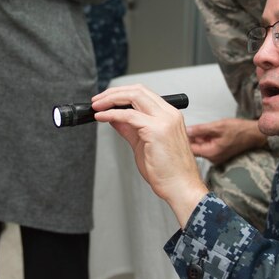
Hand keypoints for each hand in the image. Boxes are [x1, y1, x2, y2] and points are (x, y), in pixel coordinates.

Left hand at [93, 85, 208, 227]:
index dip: (121, 93)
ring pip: (133, 97)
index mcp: (169, 115)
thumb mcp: (142, 144)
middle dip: (113, 93)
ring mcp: (164, 120)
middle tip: (97, 101)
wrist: (181, 187)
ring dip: (110, 100)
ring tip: (96, 107)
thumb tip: (114, 117)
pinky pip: (129, 115)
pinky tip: (102, 117)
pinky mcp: (156, 130)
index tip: (105, 100)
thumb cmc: (168, 171)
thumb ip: (129, 128)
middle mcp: (169, 114)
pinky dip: (112, 114)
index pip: (143, 93)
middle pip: (137, 90)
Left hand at [186, 118, 265, 164]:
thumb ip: (200, 129)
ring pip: (200, 146)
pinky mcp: (218, 152)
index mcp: (211, 153)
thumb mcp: (217, 126)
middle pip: (194, 148)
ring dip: (198, 137)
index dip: (183, 140)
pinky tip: (207, 132)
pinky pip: (206, 145)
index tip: (178, 132)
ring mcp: (215, 156)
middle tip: (187, 127)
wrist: (253, 134)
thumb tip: (187, 130)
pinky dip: (205, 138)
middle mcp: (212, 157)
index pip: (190, 149)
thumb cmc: (240, 130)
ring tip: (200, 128)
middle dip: (190, 138)